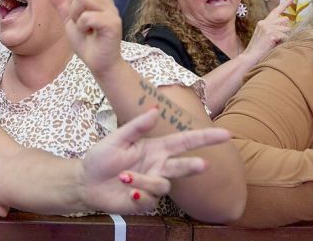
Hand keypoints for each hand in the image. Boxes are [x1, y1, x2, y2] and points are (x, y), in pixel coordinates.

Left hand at [46, 0, 123, 75]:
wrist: (99, 63)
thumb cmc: (87, 40)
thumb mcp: (69, 20)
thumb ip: (60, 2)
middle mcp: (106, 0)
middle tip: (76, 15)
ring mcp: (111, 11)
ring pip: (81, 0)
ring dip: (76, 16)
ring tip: (85, 28)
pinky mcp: (112, 23)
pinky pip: (87, 16)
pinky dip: (83, 26)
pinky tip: (91, 34)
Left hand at [80, 108, 230, 214]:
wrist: (86, 182)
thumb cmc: (101, 158)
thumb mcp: (116, 138)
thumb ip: (136, 126)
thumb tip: (155, 110)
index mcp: (156, 148)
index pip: (185, 142)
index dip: (206, 138)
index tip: (227, 134)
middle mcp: (159, 166)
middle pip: (183, 166)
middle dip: (193, 166)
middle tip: (203, 165)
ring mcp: (153, 185)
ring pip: (163, 185)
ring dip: (145, 181)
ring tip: (124, 177)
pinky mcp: (145, 202)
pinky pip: (151, 199)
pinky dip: (138, 194)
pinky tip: (127, 191)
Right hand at [241, 0, 290, 63]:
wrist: (249, 57)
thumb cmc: (259, 50)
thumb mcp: (267, 37)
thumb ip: (275, 28)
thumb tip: (287, 20)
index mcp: (263, 23)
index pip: (275, 11)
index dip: (284, 5)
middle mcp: (265, 22)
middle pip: (285, 21)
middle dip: (286, 31)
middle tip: (278, 40)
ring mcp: (267, 27)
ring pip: (286, 30)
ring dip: (284, 38)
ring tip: (275, 45)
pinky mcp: (270, 33)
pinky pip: (285, 36)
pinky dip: (283, 42)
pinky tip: (274, 46)